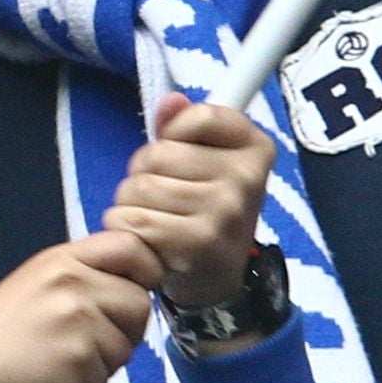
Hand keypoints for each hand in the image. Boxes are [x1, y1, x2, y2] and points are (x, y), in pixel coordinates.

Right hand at [0, 228, 162, 382]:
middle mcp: (72, 283)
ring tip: (61, 360)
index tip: (135, 290)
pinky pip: (107, 377)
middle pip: (138, 302)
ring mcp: (77, 321)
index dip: (145, 271)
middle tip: (89, 342)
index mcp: (60, 259)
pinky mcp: (79, 360)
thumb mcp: (34, 284)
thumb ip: (80, 276)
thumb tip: (132, 284)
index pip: (131, 247)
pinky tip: (53, 379)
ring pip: (127, 345)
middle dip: (124, 329)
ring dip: (103, 362)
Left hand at [113, 93, 277, 308]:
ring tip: (154, 220)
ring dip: (130, 204)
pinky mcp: (197, 243)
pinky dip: (125, 229)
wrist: (217, 281)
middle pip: (158, 153)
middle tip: (162, 198)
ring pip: (139, 186)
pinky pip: (133, 219)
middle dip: (143, 174)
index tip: (183, 155)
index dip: (175, 134)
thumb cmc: (206, 213)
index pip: (199, 116)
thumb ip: (185, 126)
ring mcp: (225, 210)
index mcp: (256, 148)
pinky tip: (148, 239)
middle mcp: (247, 178)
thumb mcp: (206, 163)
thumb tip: (170, 101)